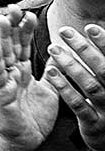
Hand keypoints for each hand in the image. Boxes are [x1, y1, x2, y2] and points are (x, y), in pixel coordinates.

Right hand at [0, 6, 57, 150]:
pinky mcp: (0, 92)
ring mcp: (4, 81)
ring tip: (3, 18)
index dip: (25, 29)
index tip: (27, 12)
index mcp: (23, 71)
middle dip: (13, 25)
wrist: (24, 140)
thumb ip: (51, 72)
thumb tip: (58, 55)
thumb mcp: (49, 90)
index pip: (23, 45)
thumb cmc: (33, 117)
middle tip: (13, 7)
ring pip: (3, 54)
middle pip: (12, 44)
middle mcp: (12, 72)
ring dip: (2, 36)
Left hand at [44, 23, 104, 150]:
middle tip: (64, 31)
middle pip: (104, 69)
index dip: (104, 43)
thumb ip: (102, 62)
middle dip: (85, 49)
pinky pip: (78, 104)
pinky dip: (65, 87)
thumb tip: (96, 33)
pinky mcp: (94, 123)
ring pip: (90, 85)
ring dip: (71, 65)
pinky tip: (51, 72)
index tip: (89, 26)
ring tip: (53, 48)